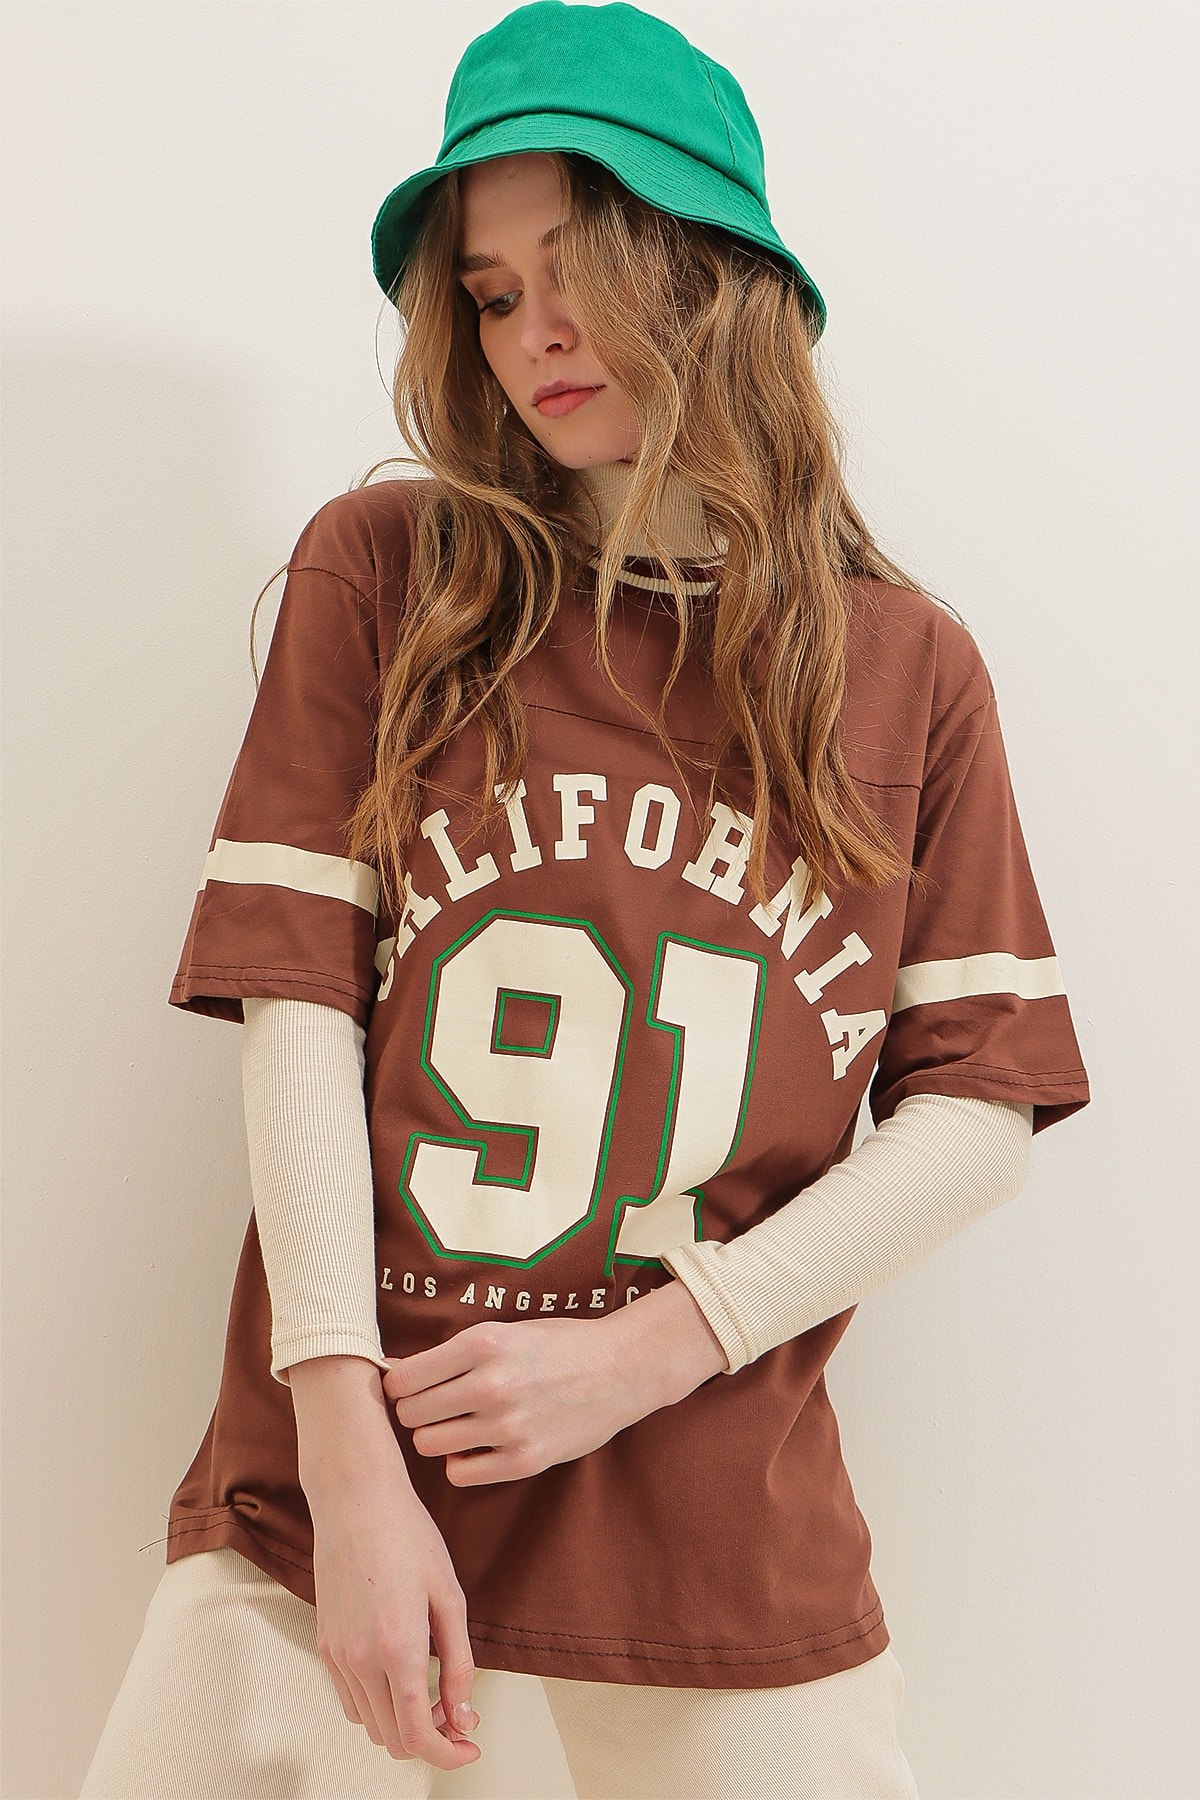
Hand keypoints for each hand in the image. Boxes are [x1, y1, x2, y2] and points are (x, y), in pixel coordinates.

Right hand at [289, 1355, 481, 1769]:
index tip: (470, 1746)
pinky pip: (350, 1700)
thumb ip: (459, 1662)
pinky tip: (402, 1675)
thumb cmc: (408, 1536)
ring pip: (370, 1725)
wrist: (355, 1498)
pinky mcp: (325, 1644)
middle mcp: (360, 1660)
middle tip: (458, 1713)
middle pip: (394, 1739)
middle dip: (431, 1739)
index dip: (449, 1753)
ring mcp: (337, 1654)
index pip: (419, 1734)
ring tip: (434, 1692)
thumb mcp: (449, 1595)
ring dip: (403, 1724)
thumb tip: (464, 1716)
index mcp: (398, 1648)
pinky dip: (378, 1705)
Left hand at [382, 1284, 727, 1486]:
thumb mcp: (503, 1332)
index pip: (403, 1378)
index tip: (408, 1385)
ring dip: (437, 1435)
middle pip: (410, 1413)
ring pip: (430, 1444)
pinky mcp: (524, 1460)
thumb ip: (449, 1353)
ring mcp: (508, 1427)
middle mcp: (491, 1385)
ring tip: (459, 1422)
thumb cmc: (556, 1345)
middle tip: (436, 1404)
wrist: (621, 1369)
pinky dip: (462, 1461)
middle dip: (416, 1409)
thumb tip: (390, 1368)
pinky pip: (460, 1473)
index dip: (398, 1383)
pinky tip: (479, 1444)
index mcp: (483, 1344)